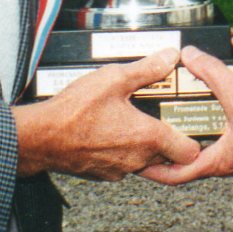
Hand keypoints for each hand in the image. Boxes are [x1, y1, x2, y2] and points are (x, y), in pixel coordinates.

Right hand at [13, 50, 200, 178]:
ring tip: (131, 119)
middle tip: (159, 115)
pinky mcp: (102, 174)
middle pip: (167, 155)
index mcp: (148, 137)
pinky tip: (110, 130)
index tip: (188, 124)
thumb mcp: (113, 79)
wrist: (39, 138)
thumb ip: (147, 69)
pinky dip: (121, 151)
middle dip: (167, 137)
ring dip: (142, 144)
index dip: (193, 139)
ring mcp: (119, 170)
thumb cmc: (75, 110)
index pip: (189, 153)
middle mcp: (137, 159)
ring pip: (144, 160)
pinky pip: (122, 164)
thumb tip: (171, 56)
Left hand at [139, 47, 232, 184]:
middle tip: (149, 132)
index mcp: (218, 162)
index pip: (175, 175)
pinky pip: (221, 139)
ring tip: (172, 117)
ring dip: (188, 137)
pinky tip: (208, 108)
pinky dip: (208, 127)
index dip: (151, 170)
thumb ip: (213, 73)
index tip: (134, 159)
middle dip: (167, 149)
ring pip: (205, 149)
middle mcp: (227, 163)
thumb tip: (188, 55)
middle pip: (187, 162)